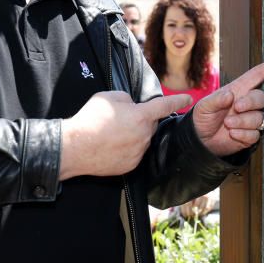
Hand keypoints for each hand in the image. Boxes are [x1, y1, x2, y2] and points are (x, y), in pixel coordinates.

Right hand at [60, 91, 191, 179]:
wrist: (75, 148)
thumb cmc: (90, 120)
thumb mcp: (109, 97)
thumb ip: (127, 99)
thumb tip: (133, 106)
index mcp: (141, 116)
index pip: (165, 105)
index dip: (178, 100)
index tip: (188, 99)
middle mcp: (144, 136)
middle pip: (150, 123)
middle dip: (141, 119)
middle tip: (121, 119)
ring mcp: (138, 152)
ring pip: (143, 139)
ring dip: (134, 134)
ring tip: (111, 134)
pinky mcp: (130, 165)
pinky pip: (135, 153)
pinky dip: (127, 148)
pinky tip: (111, 146)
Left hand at [192, 56, 263, 156]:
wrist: (200, 140)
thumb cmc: (202, 118)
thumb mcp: (204, 106)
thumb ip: (216, 100)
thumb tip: (230, 95)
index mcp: (237, 91)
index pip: (256, 76)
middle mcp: (246, 103)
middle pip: (261, 97)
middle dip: (250, 102)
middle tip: (236, 108)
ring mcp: (249, 119)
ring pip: (259, 117)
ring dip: (243, 121)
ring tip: (228, 124)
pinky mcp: (250, 135)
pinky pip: (255, 134)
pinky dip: (243, 134)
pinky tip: (232, 134)